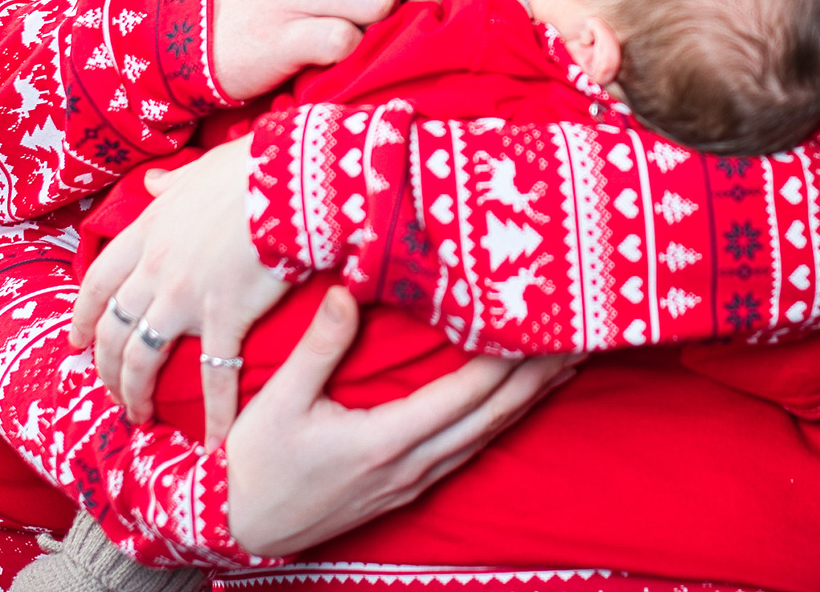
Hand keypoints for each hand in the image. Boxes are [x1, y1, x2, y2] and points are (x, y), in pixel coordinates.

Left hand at [71, 140, 285, 438]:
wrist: (288, 178)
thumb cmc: (252, 168)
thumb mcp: (200, 171)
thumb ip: (173, 185)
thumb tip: (154, 182)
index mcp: (146, 232)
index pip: (97, 283)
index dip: (82, 317)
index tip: (75, 342)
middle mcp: (154, 270)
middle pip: (112, 331)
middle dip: (105, 368)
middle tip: (110, 394)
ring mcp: (184, 297)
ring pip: (141, 358)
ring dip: (135, 393)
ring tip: (139, 418)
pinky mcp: (223, 317)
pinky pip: (212, 375)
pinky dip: (215, 411)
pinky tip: (217, 439)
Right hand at [224, 288, 576, 555]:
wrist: (238, 528)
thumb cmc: (256, 461)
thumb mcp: (279, 400)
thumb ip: (319, 346)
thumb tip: (346, 291)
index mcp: (386, 440)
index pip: (466, 393)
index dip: (509, 359)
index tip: (539, 323)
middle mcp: (412, 464)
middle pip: (493, 416)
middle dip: (539, 378)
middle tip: (580, 340)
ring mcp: (414, 480)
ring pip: (487, 435)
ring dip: (528, 400)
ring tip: (564, 365)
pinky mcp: (408, 487)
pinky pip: (469, 449)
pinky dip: (500, 421)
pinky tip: (515, 404)